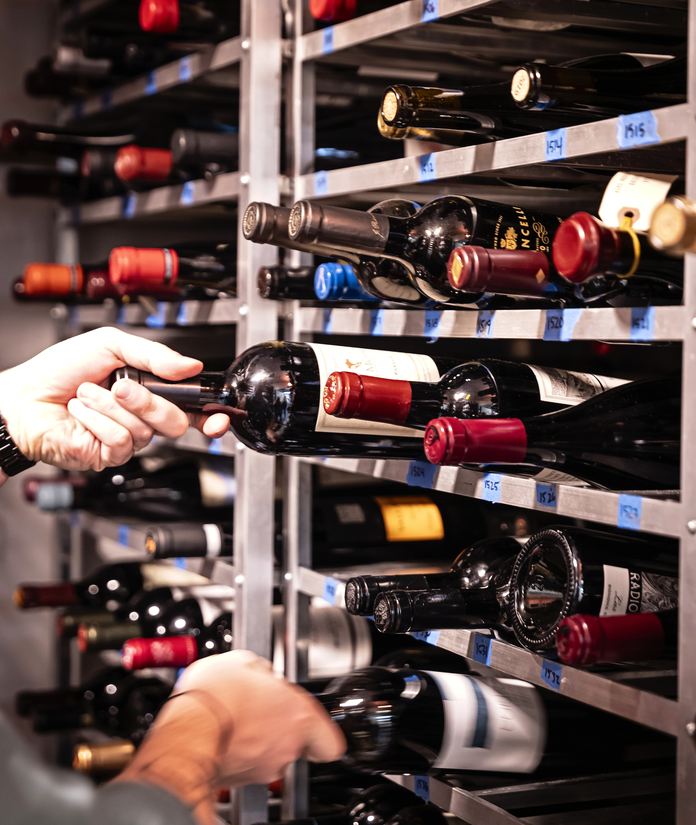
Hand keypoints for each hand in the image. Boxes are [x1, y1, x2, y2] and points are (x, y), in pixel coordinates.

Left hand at [0, 326, 230, 473]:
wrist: (24, 396)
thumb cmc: (60, 370)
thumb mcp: (111, 345)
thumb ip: (155, 354)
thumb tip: (189, 365)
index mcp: (150, 391)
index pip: (191, 409)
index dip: (211, 417)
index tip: (218, 418)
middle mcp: (141, 418)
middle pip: (175, 422)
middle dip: (148, 402)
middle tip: (120, 386)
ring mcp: (125, 440)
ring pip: (144, 431)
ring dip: (109, 406)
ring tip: (86, 394)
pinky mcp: (106, 456)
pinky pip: (119, 442)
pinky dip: (96, 421)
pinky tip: (81, 413)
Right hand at [114, 651, 345, 824]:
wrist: (184, 735)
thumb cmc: (214, 699)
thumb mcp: (241, 663)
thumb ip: (262, 673)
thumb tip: (259, 674)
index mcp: (298, 715)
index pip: (331, 741)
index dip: (322, 732)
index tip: (313, 723)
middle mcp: (286, 746)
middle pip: (297, 742)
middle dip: (280, 727)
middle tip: (262, 709)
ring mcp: (264, 767)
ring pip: (271, 755)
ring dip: (258, 739)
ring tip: (237, 718)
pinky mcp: (241, 780)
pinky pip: (248, 764)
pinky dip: (239, 752)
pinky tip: (224, 733)